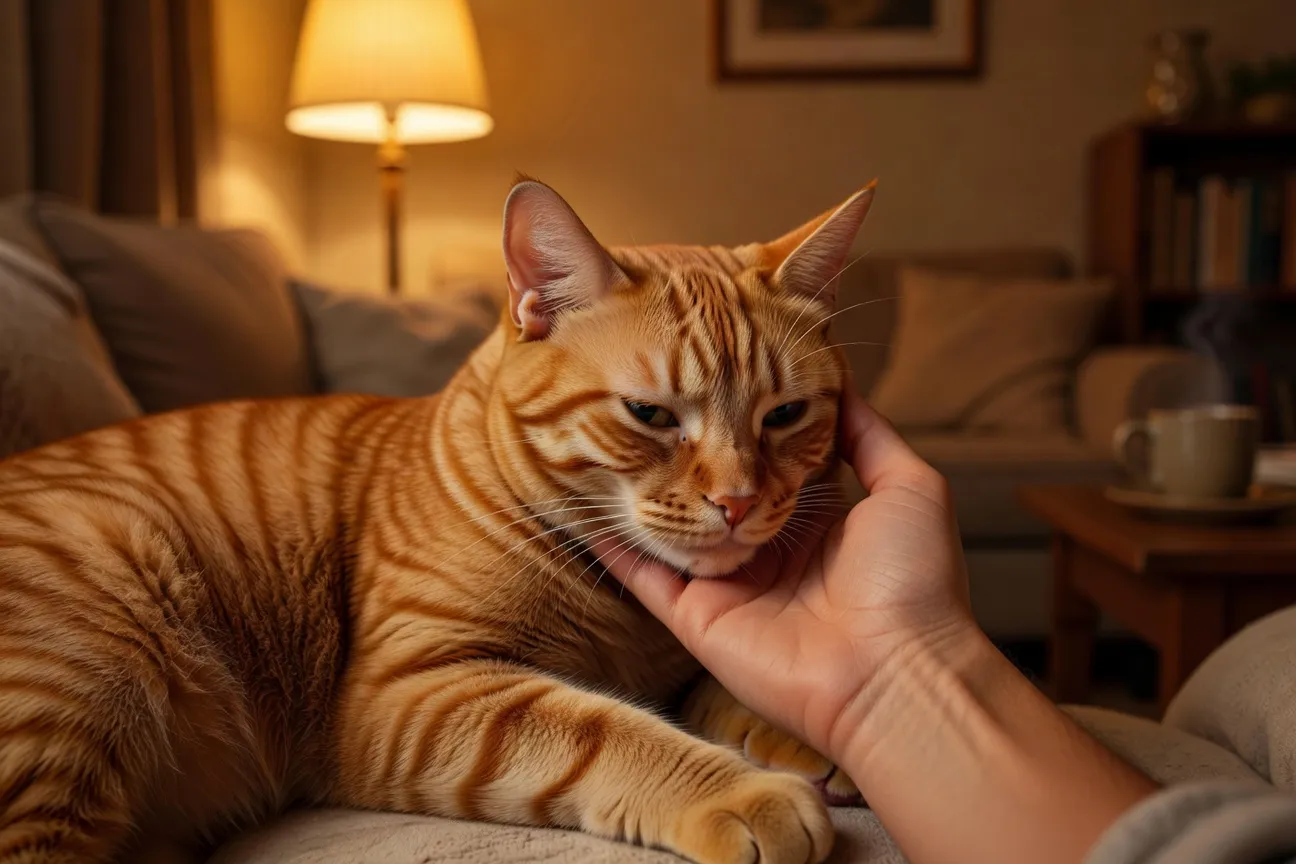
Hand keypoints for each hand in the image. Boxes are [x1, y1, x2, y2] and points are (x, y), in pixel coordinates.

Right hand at [593, 389, 978, 764]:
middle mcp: (768, 550)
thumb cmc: (914, 580)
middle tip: (648, 399)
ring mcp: (730, 585)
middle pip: (714, 494)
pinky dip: (615, 546)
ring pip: (674, 530)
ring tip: (602, 440)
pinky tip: (584, 504)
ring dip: (641, 493)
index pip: (765, 462)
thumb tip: (843, 384)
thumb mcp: (910, 488)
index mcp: (815, 520)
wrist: (895, 674)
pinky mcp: (698, 619)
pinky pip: (646, 577)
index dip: (741, 425)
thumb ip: (870, 437)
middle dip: (685, 454)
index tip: (711, 376)